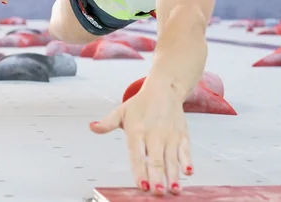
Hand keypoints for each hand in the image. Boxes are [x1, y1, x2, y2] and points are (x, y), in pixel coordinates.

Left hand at [89, 80, 193, 195]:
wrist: (164, 88)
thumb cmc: (141, 104)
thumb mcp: (121, 112)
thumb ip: (107, 123)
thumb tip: (92, 127)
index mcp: (137, 130)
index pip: (137, 155)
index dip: (140, 171)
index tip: (141, 186)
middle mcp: (154, 134)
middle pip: (156, 160)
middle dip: (157, 178)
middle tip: (158, 192)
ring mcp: (170, 135)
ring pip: (171, 159)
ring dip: (173, 175)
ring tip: (173, 190)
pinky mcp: (182, 135)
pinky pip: (185, 150)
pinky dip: (187, 161)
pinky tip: (188, 172)